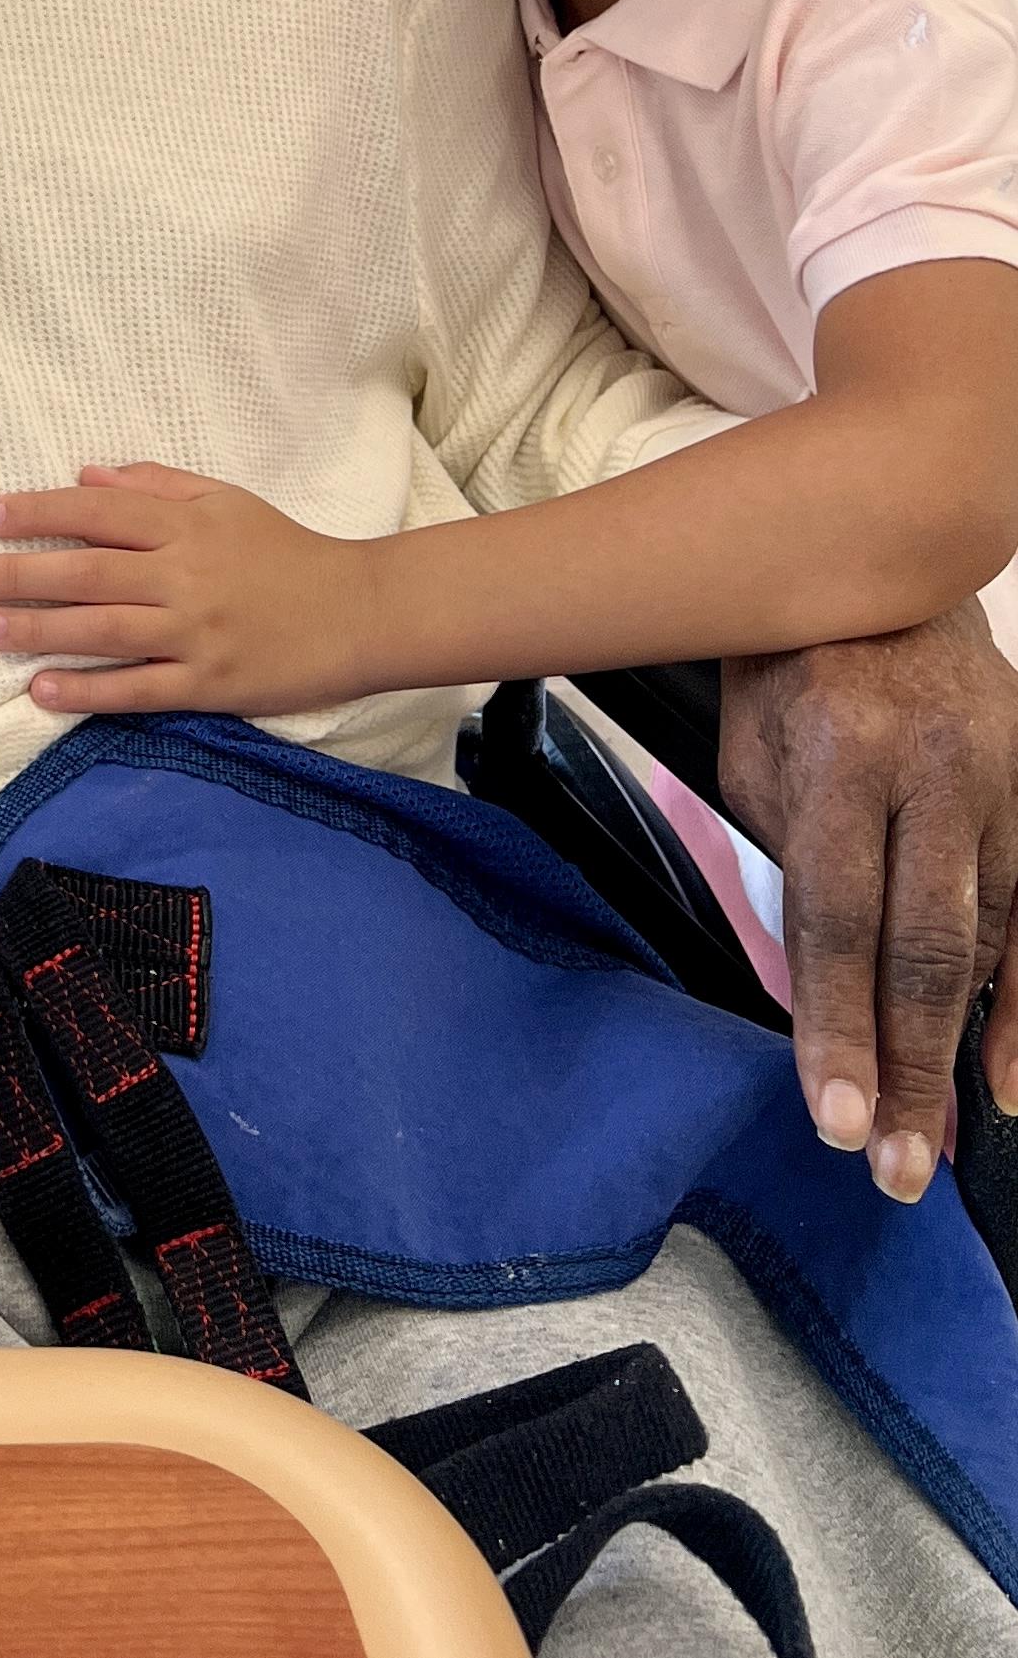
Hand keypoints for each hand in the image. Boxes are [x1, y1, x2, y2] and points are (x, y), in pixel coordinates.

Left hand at [0, 463, 375, 715]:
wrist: (361, 612)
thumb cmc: (285, 551)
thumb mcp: (225, 500)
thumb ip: (155, 485)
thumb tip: (85, 476)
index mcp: (187, 527)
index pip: (99, 513)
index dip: (41, 512)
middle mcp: (185, 577)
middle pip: (89, 571)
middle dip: (21, 574)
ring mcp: (196, 635)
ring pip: (104, 630)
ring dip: (39, 630)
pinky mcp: (210, 686)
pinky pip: (138, 690)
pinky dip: (88, 691)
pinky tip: (42, 691)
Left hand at [719, 603, 1017, 1202]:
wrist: (877, 577)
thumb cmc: (791, 676)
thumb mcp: (755, 756)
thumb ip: (792, 867)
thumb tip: (814, 992)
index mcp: (844, 752)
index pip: (839, 918)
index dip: (837, 1026)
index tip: (836, 1122)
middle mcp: (937, 770)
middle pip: (927, 948)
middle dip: (910, 1068)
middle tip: (894, 1169)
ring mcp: (1003, 782)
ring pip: (993, 944)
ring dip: (963, 1052)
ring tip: (936, 1140)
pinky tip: (1007, 1078)